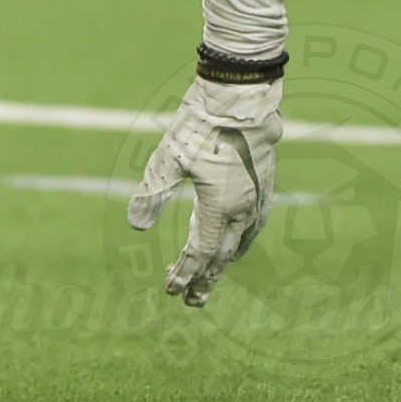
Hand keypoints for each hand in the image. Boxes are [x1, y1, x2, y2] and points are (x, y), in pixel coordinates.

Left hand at [127, 75, 280, 306]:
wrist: (242, 99)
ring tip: (209, 277)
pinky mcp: (265, 187)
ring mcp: (258, 201)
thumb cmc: (201, 125)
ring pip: (240, 244)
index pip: (200, 253)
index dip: (185, 273)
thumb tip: (135, 225)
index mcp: (220, 208)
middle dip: (204, 279)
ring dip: (223, 263)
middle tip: (191, 302)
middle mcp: (244, 211)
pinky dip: (239, 243)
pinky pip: (253, 227)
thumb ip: (153, 192)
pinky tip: (234, 241)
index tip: (171, 291)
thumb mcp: (168, 157)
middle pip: (222, 256)